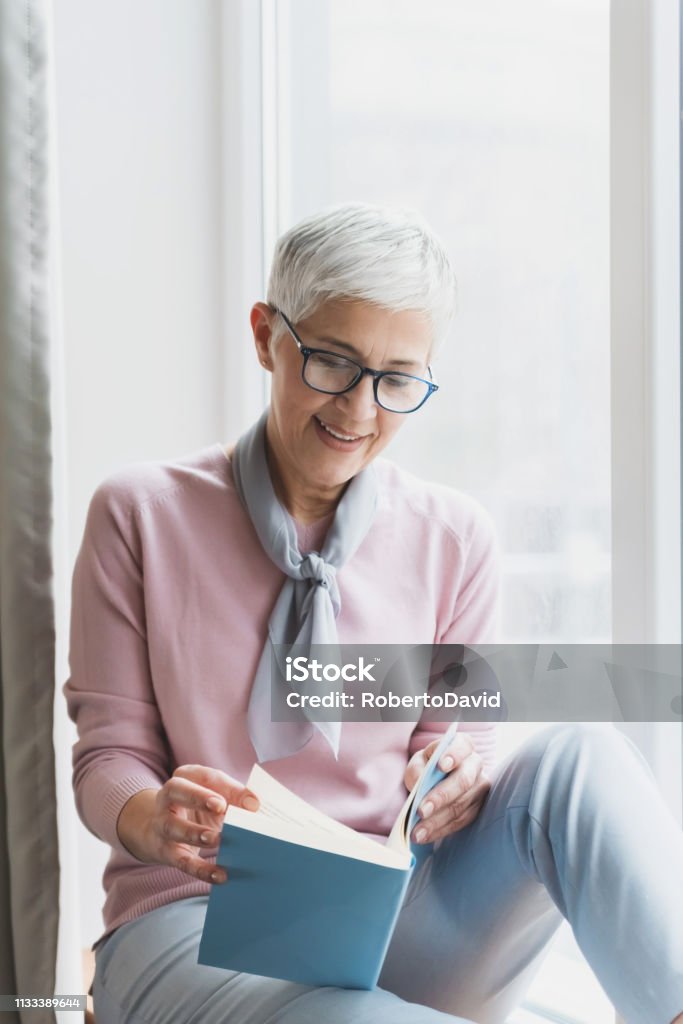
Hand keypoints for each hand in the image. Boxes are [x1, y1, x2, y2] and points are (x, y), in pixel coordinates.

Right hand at [116, 764, 259, 883]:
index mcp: (185, 777)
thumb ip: (236, 797)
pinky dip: (200, 869)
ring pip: (173, 826)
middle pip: (177, 790)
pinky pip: (181, 861)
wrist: (160, 830)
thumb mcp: (215, 797)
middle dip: (199, 797)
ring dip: (195, 833)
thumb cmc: (198, 808)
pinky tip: (220, 875)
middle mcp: (167, 798)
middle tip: (221, 807)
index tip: (251, 803)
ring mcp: (163, 824)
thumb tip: (255, 806)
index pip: (204, 775)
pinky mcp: (165, 851)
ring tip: (217, 840)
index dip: (227, 787)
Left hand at [404, 733, 489, 844]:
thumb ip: (418, 770)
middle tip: (421, 811)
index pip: (463, 746)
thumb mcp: (418, 763)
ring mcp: (480, 788)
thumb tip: (419, 784)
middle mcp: (475, 765)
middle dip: (441, 797)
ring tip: (417, 831)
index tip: (441, 766)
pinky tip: (425, 835)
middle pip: (463, 781)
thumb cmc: (427, 767)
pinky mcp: (478, 808)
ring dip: (437, 821)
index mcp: (463, 745)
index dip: (454, 755)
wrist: (435, 782)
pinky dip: (441, 830)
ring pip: (461, 805)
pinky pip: (460, 821)